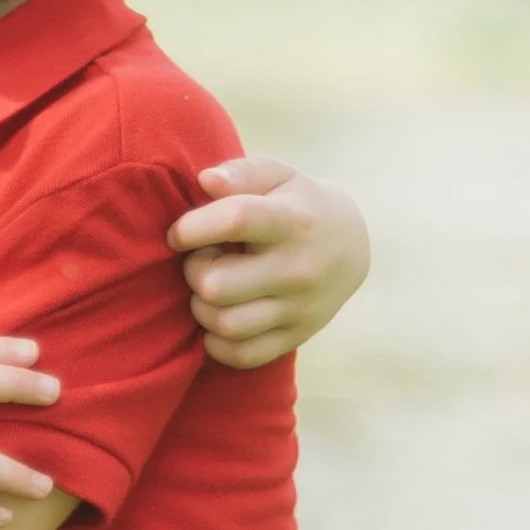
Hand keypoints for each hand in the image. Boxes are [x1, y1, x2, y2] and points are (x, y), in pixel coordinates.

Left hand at [169, 159, 369, 371]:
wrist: (350, 246)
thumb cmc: (296, 205)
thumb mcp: (277, 176)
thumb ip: (241, 173)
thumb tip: (205, 181)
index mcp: (291, 221)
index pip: (233, 220)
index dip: (191, 227)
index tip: (180, 233)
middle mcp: (298, 268)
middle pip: (216, 284)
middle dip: (194, 271)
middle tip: (203, 261)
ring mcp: (300, 308)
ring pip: (224, 324)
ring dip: (202, 308)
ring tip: (211, 290)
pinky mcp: (296, 336)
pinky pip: (241, 355)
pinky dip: (218, 343)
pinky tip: (220, 317)